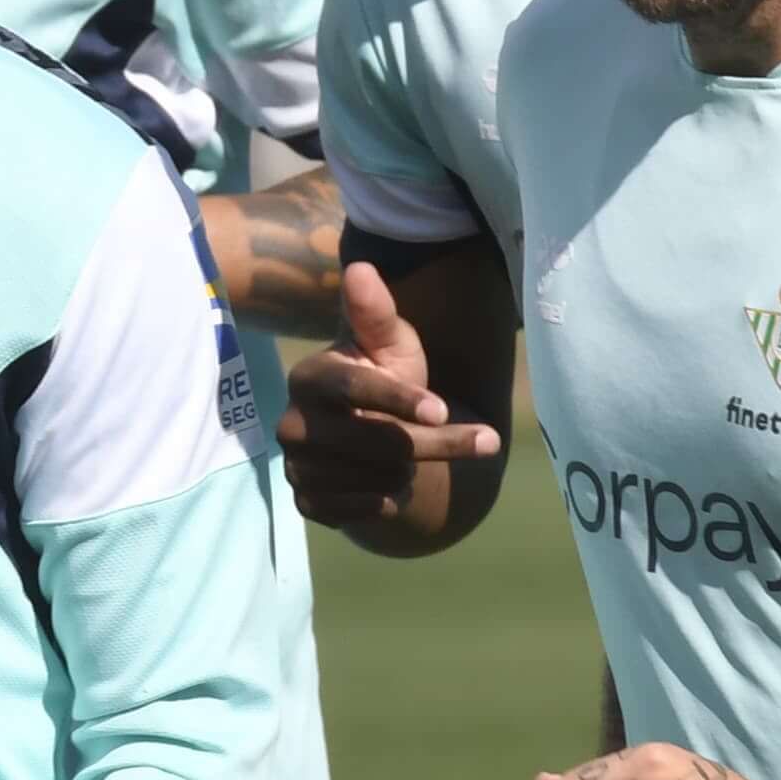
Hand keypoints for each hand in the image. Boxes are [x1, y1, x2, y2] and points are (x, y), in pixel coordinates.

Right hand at [280, 262, 499, 529]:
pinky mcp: (305, 501)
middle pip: (374, 440)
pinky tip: (397, 488)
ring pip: (372, 477)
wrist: (364, 431)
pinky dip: (384, 502)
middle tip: (488, 442)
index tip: (444, 410)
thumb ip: (376, 311)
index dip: (399, 399)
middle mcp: (292, 423)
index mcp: (310, 377)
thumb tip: (361, 268)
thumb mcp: (390, 342)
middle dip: (437, 443)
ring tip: (417, 457)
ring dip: (408, 471)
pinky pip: (354, 511)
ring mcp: (296, 465)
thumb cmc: (383, 375)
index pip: (354, 388)